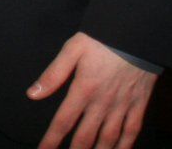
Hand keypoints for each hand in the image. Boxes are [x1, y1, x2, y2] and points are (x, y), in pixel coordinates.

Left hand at [29, 32, 155, 148]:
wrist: (137, 35)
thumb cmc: (102, 40)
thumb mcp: (72, 50)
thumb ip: (53, 74)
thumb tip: (33, 93)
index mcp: (83, 90)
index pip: (63, 121)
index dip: (52, 139)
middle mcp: (102, 103)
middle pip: (85, 136)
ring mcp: (122, 106)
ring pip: (109, 138)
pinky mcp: (138, 105)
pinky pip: (132, 131)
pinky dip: (125, 145)